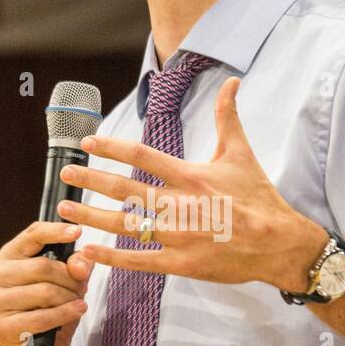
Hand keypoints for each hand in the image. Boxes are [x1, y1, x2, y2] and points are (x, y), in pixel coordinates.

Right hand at [0, 220, 93, 345]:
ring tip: (79, 303)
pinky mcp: (0, 327)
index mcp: (9, 257)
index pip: (32, 235)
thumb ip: (76, 267)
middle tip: (83, 287)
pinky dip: (64, 314)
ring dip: (69, 298)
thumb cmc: (54, 310)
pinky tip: (77, 311)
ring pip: (44, 291)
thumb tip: (80, 263)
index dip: (56, 231)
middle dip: (70, 278)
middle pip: (43, 266)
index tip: (78, 231)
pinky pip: (41, 317)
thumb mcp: (69, 283)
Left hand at [55, 76, 327, 290]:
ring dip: (93, 216)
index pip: (142, 155)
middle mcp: (181, 204)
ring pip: (127, 224)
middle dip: (91, 181)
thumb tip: (231, 81)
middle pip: (125, 189)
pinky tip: (88, 251)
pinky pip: (139, 260)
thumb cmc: (260, 198)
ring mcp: (179, 236)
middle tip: (65, 175)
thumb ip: (228, 117)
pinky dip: (111, 257)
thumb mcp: (242, 154)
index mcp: (191, 176)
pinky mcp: (181, 263)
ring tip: (66, 209)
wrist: (279, 244)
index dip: (111, 146)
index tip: (88, 143)